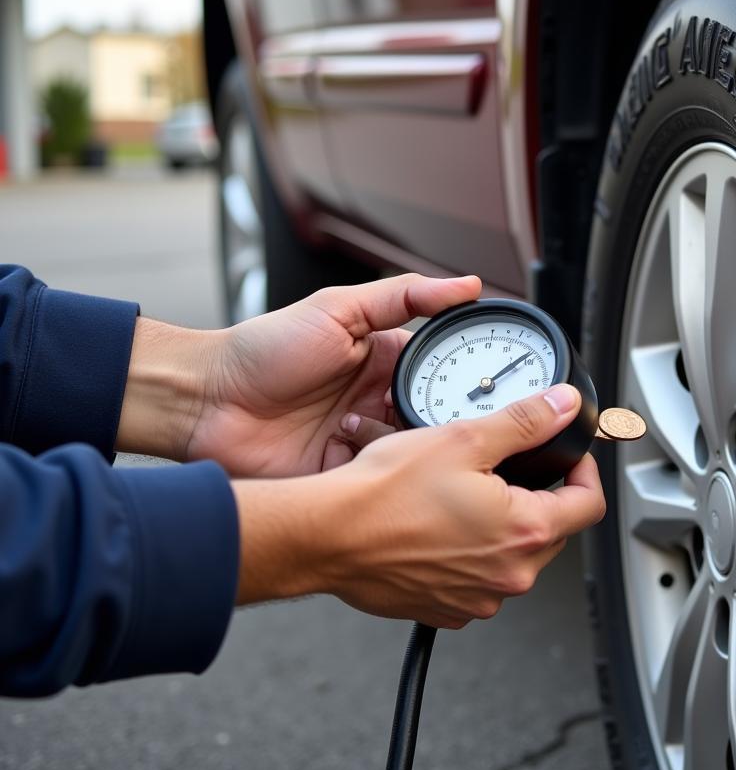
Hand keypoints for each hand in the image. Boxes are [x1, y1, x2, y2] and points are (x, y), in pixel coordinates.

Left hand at [116, 273, 480, 475]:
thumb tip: (467, 284)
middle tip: (451, 420)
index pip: (446, 372)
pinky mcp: (343, 478)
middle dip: (447, 422)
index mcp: (386, 362)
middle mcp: (380, 403)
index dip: (469, 379)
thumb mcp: (338, 308)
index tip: (495, 385)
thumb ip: (404, 296)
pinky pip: (379, 485)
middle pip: (437, 419)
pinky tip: (375, 466)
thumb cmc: (264, 349)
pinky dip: (382, 479)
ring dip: (412, 448)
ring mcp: (363, 443)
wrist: (206, 400)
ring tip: (396, 435)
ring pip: (413, 455)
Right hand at [232, 385, 605, 627]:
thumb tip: (563, 406)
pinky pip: (476, 578)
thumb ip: (525, 422)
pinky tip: (440, 526)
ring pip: (512, 555)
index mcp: (524, 533)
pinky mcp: (445, 608)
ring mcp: (477, 599)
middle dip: (539, 497)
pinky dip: (469, 553)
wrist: (328, 535)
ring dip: (501, 526)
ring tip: (464, 494)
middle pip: (552, 531)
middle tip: (505, 467)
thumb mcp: (464, 439)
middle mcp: (508, 576)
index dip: (583, 471)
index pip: (589, 504)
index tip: (567, 456)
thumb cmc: (386, 494)